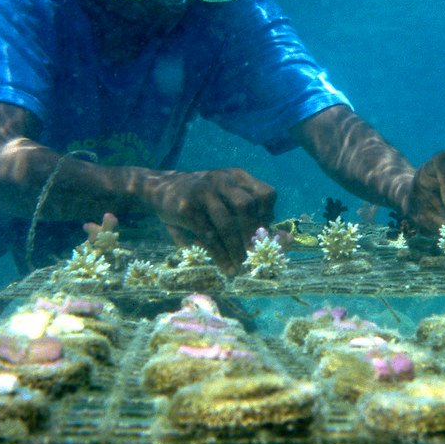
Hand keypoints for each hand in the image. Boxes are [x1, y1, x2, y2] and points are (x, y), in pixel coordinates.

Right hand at [148, 168, 275, 274]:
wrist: (158, 188)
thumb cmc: (202, 201)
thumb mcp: (225, 202)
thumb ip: (252, 218)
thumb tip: (286, 240)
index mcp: (237, 177)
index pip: (265, 193)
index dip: (269, 216)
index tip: (265, 236)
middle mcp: (222, 179)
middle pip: (247, 205)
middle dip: (252, 233)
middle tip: (255, 254)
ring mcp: (203, 191)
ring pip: (226, 223)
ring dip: (235, 249)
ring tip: (239, 266)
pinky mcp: (186, 207)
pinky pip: (207, 234)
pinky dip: (218, 254)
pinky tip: (224, 265)